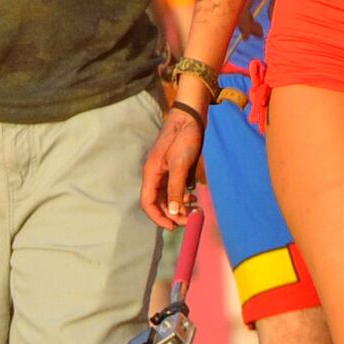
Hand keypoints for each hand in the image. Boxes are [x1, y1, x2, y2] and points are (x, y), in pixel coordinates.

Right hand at [141, 108, 206, 227]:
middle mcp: (156, 175)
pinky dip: (184, 197)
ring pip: (169, 197)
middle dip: (173, 214)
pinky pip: (176, 189)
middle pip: (160, 203)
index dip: (159, 218)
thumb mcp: (180, 164)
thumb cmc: (184, 137)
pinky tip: (194, 197)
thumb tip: (174, 213)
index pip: (148, 203)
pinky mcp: (175, 169)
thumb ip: (176, 189)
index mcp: (151, 173)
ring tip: (196, 209)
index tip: (174, 227)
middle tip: (191, 219)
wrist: (191, 117)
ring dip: (180, 206)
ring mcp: (165, 172)